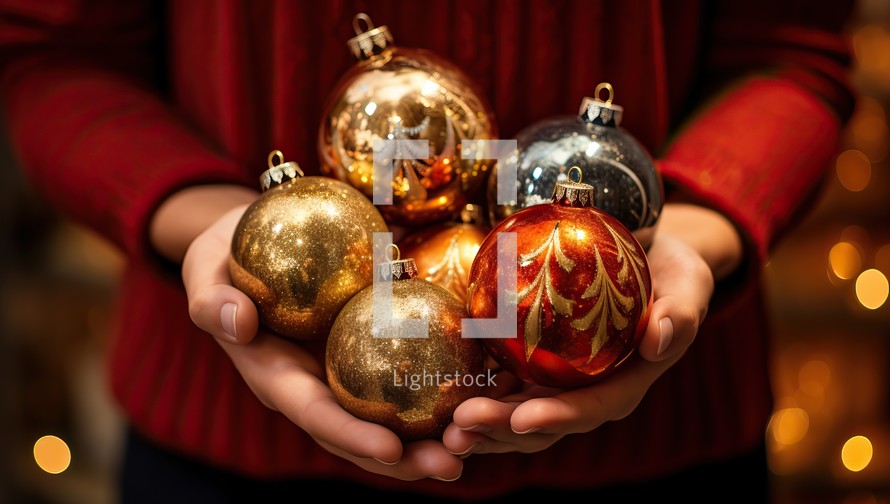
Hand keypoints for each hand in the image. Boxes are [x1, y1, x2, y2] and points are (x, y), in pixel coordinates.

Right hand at [176, 196, 462, 480]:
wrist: (241, 251)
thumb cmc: (221, 262)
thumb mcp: (204, 274)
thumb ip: (212, 301)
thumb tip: (237, 322)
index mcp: (276, 378)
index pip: (315, 414)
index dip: (351, 435)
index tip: (391, 450)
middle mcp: (313, 387)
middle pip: (360, 433)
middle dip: (404, 458)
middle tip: (453, 465)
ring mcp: (341, 374)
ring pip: (387, 417)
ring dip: (429, 437)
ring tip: (474, 445)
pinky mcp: (365, 353)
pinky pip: (401, 377)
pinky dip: (436, 392)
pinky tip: (478, 393)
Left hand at [442, 203, 740, 455]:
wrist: (649, 257)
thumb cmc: (673, 270)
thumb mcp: (689, 283)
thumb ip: (682, 312)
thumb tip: (660, 339)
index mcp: (625, 384)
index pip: (591, 408)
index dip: (557, 417)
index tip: (522, 419)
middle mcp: (588, 393)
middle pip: (542, 421)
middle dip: (501, 431)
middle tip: (461, 427)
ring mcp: (557, 383)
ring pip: (514, 413)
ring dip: (479, 425)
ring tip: (443, 427)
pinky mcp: (532, 365)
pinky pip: (499, 384)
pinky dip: (471, 390)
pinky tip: (439, 389)